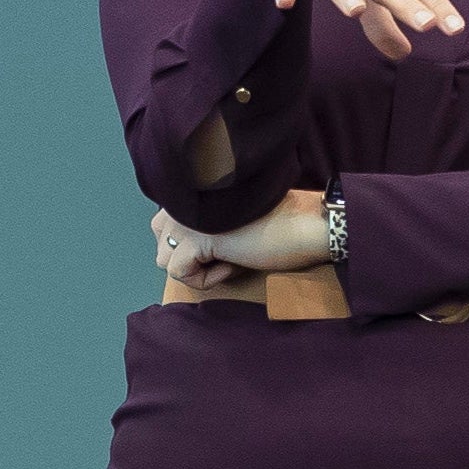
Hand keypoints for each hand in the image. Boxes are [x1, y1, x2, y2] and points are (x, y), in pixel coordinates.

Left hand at [155, 191, 330, 290]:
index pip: (163, 227)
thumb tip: (185, 253)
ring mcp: (187, 216)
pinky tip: (234, 263)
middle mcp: (184, 198)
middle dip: (190, 259)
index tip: (227, 241)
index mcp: (193, 189)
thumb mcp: (232, 222)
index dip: (194, 246)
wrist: (307, 224)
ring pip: (165, 260)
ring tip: (231, 256)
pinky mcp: (196, 237)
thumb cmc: (279, 225)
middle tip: (228, 251)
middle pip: (161, 245)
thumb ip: (202, 225)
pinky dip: (207, 279)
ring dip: (198, 268)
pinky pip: (179, 273)